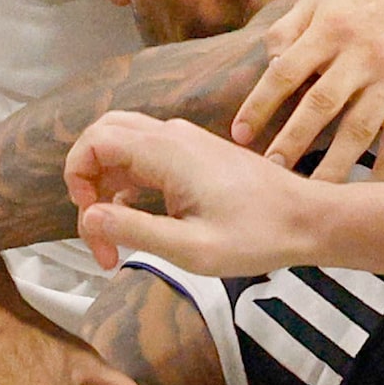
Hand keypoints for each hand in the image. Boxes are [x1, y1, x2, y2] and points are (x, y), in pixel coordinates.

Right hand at [69, 111, 330, 278]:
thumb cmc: (259, 236)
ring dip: (107, 187)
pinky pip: (144, 158)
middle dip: (86, 180)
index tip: (90, 221)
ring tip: (116, 241)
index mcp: (168, 152)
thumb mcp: (192, 248)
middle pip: (103, 135)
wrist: (307, 219)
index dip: (76, 178)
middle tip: (97, 227)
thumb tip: (88, 218)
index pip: (94, 141)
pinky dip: (128, 187)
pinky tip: (139, 225)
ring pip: (122, 147)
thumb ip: (136, 231)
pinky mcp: (194, 155)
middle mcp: (173, 136)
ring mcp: (185, 142)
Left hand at [231, 0, 383, 182]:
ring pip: (359, 130)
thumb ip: (289, 28)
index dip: (260, 104)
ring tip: (310, 194)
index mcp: (331, 29)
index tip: (240, 134)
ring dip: (333, 166)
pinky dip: (383, 174)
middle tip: (269, 170)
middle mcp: (362, 55)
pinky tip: (364, 196)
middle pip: (320, 104)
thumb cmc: (370, 3)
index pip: (286, 71)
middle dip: (292, 140)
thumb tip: (267, 65)